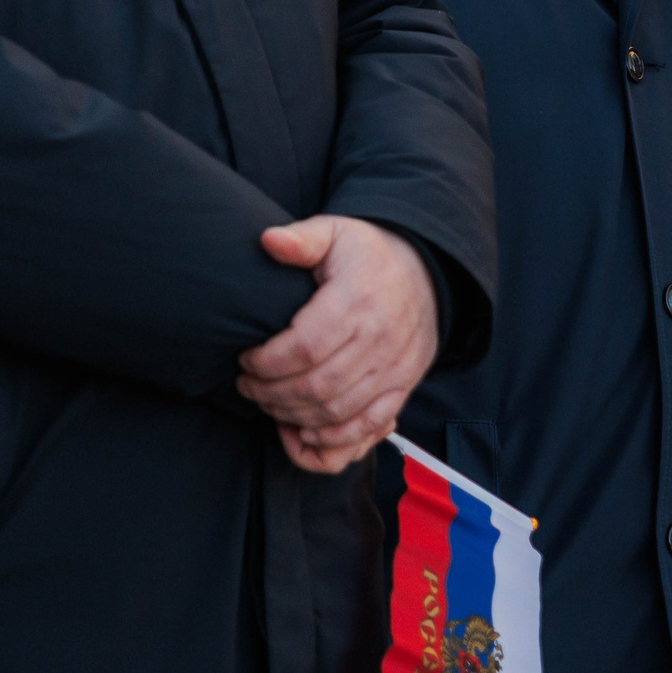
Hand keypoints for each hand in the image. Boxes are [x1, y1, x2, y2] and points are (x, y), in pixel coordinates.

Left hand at [236, 216, 438, 474]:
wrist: (426, 272)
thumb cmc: (368, 255)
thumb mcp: (336, 233)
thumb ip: (301, 239)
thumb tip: (268, 241)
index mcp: (358, 300)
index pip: (304, 348)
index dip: (267, 363)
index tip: (245, 360)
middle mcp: (380, 338)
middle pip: (316, 386)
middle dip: (270, 394)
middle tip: (247, 386)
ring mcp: (395, 367)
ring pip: (336, 412)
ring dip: (293, 416)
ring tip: (269, 403)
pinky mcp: (404, 386)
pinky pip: (368, 426)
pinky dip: (333, 439)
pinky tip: (303, 430)